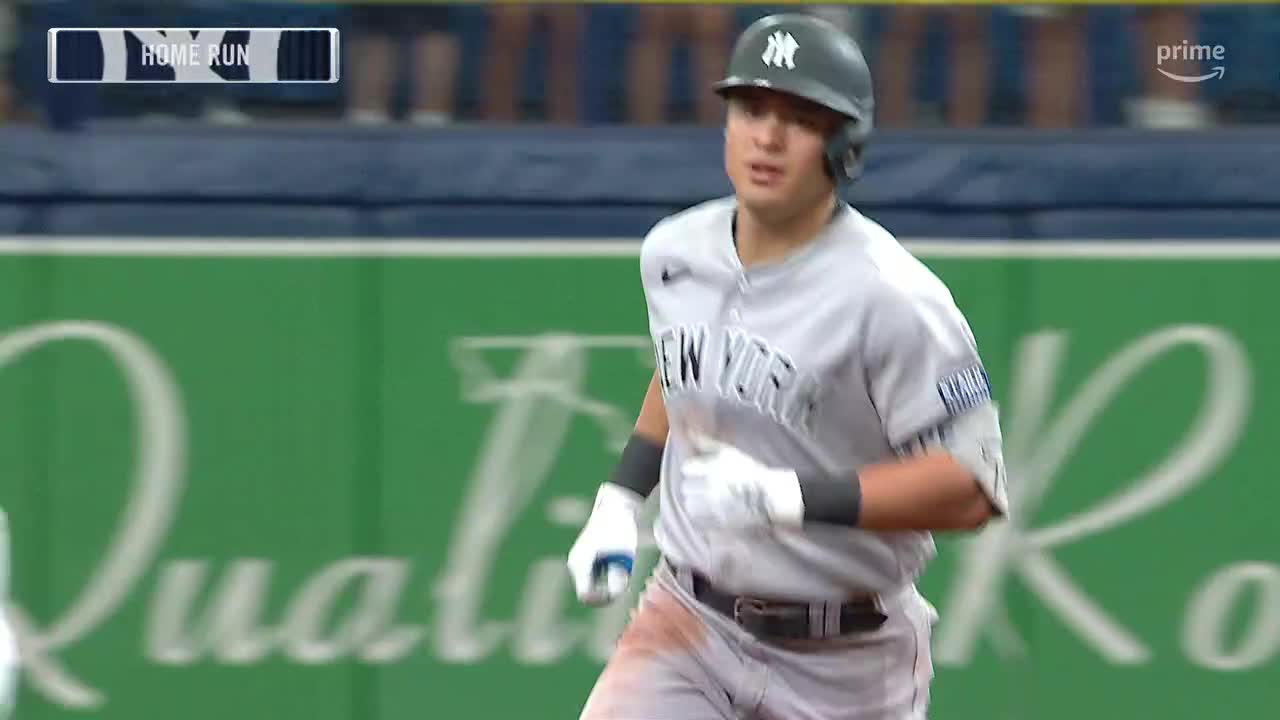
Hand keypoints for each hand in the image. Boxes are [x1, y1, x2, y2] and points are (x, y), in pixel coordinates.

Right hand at [567, 483, 643, 606]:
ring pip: (591, 585)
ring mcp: (577, 561)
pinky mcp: (584, 558)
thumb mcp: (624, 557)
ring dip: (606, 584)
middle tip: (624, 581)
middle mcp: (574, 563)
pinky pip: (593, 577)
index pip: (586, 595)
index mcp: (580, 563)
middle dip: (606, 592)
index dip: (603, 599)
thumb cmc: (620, 531)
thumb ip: (619, 579)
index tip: (619, 591)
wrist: (616, 508)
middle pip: (588, 591)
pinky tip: (617, 563)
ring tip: (621, 568)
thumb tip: (614, 594)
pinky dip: (605, 576)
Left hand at [679, 434, 804, 529]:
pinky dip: (700, 516)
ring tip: (705, 501)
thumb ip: (707, 442)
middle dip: (693, 486)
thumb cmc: (751, 471)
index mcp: (714, 467)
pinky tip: (710, 512)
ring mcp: (715, 505)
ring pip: (689, 504)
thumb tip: (690, 432)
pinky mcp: (719, 521)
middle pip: (686, 487)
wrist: (770, 496)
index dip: (693, 470)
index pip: (687, 468)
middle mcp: (712, 486)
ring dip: (694, 501)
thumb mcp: (730, 452)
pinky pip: (698, 519)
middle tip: (703, 487)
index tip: (699, 472)